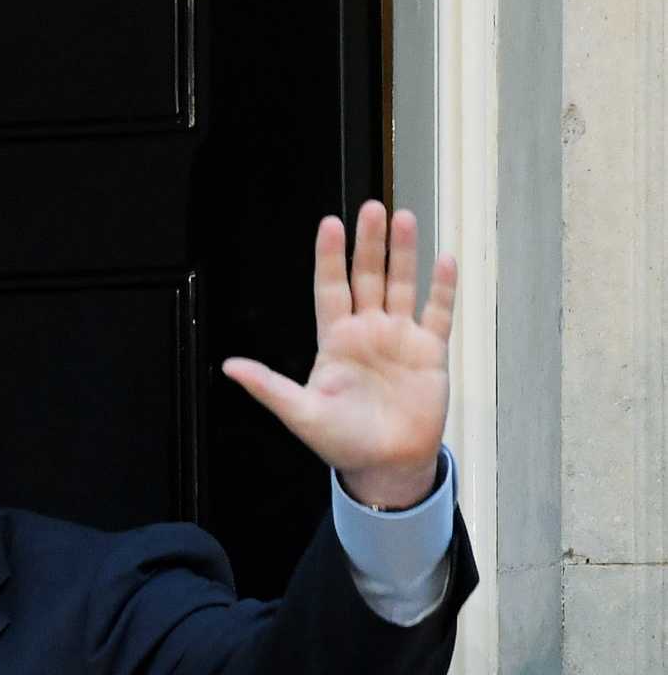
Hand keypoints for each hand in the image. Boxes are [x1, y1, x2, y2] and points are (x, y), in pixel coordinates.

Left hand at [222, 200, 457, 508]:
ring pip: (401, 285)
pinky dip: (441, 288)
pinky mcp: (429, 352)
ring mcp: (399, 337)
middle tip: (372, 209)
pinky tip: (444, 261)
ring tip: (404, 219)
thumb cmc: (342, 440)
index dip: (330, 257)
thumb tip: (230, 368)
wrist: (386, 465)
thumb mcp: (300, 413)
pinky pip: (437, 313)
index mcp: (334, 340)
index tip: (330, 224)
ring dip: (404, 254)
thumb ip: (268, 386)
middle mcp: (367, 331)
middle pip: (368, 277)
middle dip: (369, 243)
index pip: (330, 288)